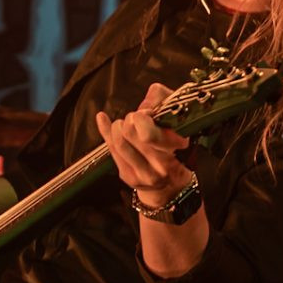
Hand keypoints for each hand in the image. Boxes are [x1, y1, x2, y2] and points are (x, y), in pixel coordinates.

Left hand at [94, 83, 189, 201]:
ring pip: (119, 141)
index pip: (148, 134)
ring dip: (119, 126)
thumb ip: (163, 100)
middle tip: (137, 118)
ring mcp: (144, 175)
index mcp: (177, 149)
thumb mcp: (180, 116)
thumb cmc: (178, 142)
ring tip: (126, 124)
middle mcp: (161, 166)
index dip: (143, 118)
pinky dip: (106, 130)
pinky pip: (111, 150)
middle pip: (130, 133)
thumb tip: (143, 107)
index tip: (148, 114)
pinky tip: (102, 118)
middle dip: (131, 119)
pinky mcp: (129, 178)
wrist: (174, 182)